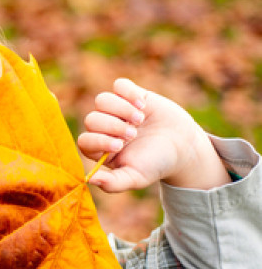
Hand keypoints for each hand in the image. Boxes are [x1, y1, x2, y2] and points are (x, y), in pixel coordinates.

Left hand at [79, 78, 229, 191]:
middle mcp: (104, 129)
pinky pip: (119, 85)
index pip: (85, 141)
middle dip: (112, 125)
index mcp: (100, 149)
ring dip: (120, 108)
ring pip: (102, 100)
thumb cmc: (156, 165)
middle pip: (92, 119)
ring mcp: (117, 111)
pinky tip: (143, 105)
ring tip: (140, 119)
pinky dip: (129, 93)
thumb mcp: (135, 178)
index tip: (119, 145)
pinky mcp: (131, 95)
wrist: (183, 147)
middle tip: (133, 134)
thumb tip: (90, 180)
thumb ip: (113, 183)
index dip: (98, 140)